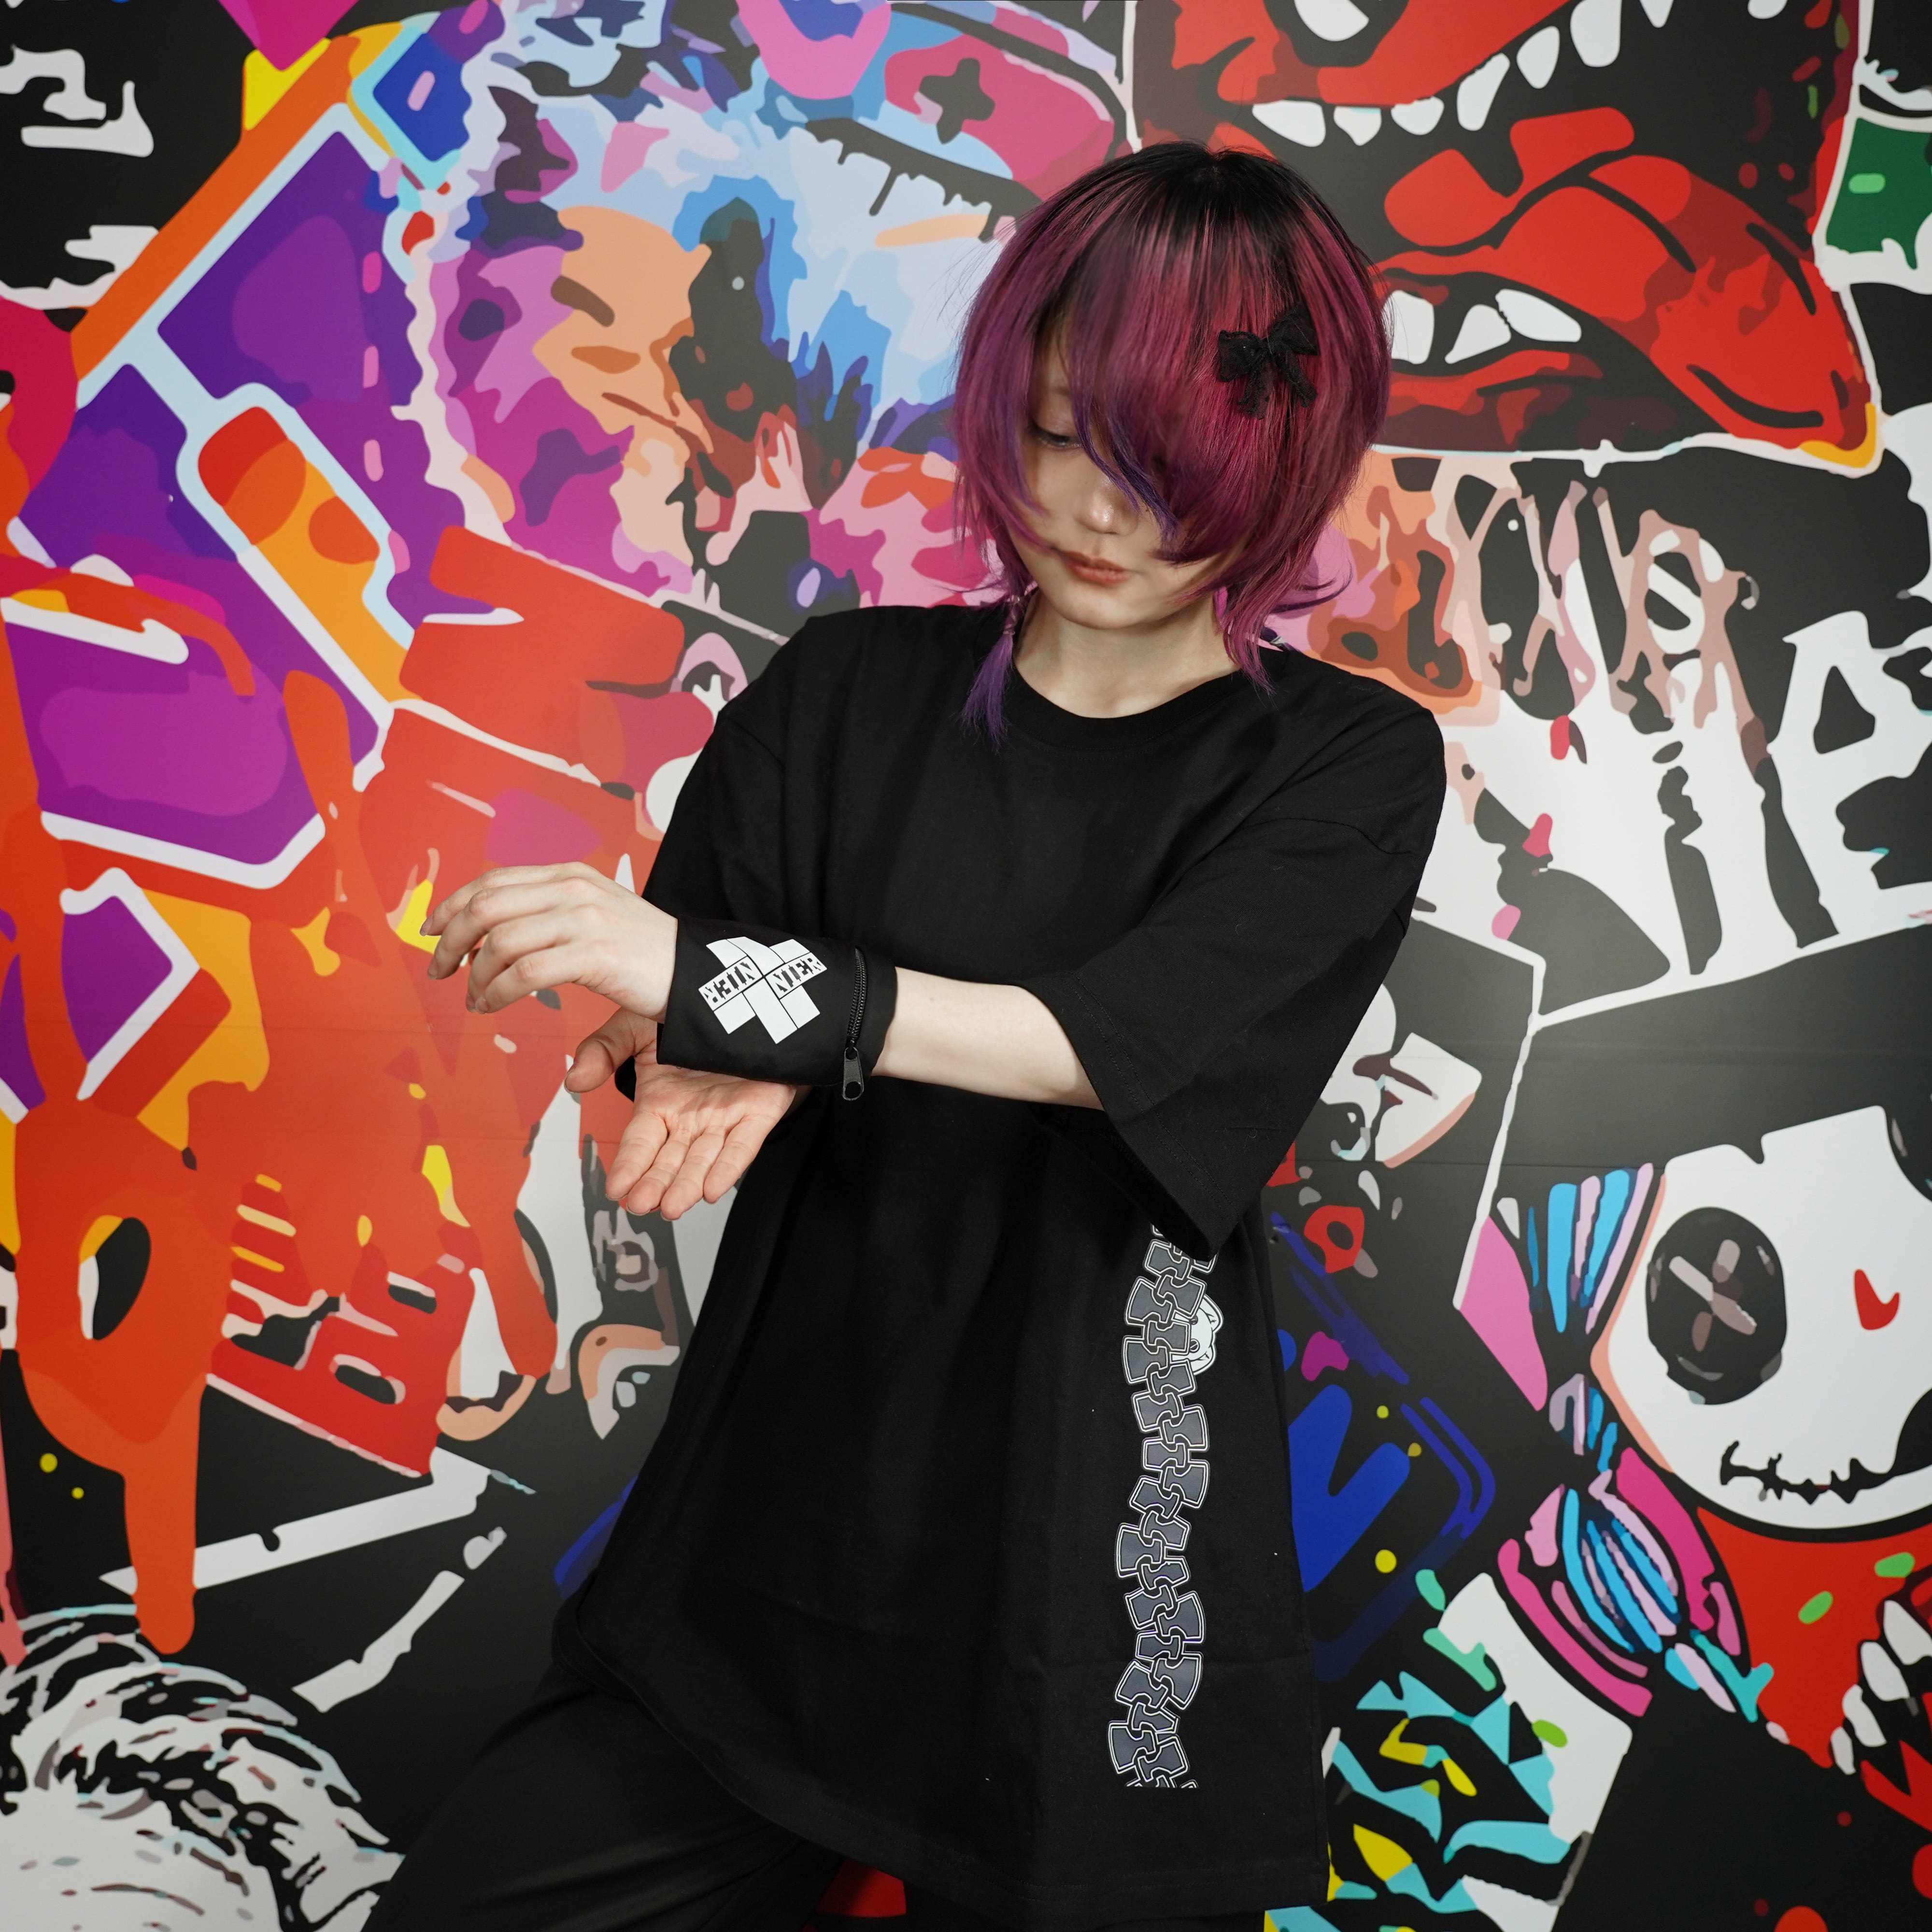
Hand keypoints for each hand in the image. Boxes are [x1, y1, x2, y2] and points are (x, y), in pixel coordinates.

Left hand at [423, 864, 675, 1018]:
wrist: (695, 973)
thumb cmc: (644, 955)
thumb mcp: (594, 919)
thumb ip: (547, 919)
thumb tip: (494, 941)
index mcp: (570, 875)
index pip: (494, 880)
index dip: (453, 904)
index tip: (431, 931)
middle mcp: (573, 888)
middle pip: (486, 905)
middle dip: (451, 939)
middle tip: (440, 970)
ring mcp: (583, 918)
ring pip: (500, 940)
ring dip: (475, 974)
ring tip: (474, 999)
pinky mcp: (594, 953)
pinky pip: (525, 973)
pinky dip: (497, 992)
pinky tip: (493, 1005)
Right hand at [592, 1027, 802, 1218]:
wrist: (740, 1001)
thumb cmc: (688, 1013)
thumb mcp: (635, 1025)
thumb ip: (603, 1050)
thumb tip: (574, 1082)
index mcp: (660, 1102)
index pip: (639, 1144)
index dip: (627, 1166)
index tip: (615, 1189)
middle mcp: (690, 1117)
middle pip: (669, 1159)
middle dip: (655, 1184)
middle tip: (642, 1204)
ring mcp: (724, 1117)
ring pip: (704, 1159)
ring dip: (688, 1185)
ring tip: (672, 1206)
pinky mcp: (758, 1111)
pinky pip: (743, 1144)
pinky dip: (729, 1167)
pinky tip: (713, 1189)